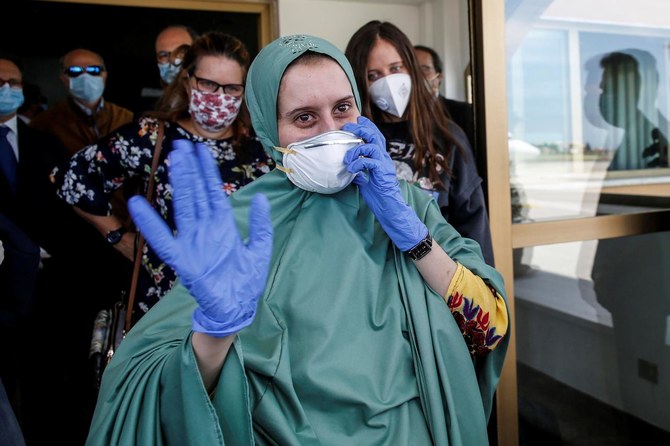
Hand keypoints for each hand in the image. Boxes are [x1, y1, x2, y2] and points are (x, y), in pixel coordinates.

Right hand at [128, 140, 272, 336]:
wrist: (237, 309)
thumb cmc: (245, 281)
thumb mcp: (259, 249)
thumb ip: (260, 225)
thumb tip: (261, 199)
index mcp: (223, 225)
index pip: (213, 192)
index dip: (207, 172)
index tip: (201, 151)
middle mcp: (206, 229)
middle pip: (196, 194)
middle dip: (190, 170)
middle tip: (181, 146)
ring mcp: (193, 242)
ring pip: (184, 207)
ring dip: (179, 185)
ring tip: (173, 162)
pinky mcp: (184, 260)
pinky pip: (164, 240)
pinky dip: (151, 224)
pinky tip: (138, 205)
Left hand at [342, 116, 426, 251]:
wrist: (390, 208)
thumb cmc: (380, 197)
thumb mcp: (366, 183)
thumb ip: (360, 175)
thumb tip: (352, 172)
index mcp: (380, 159)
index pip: (375, 137)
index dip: (367, 127)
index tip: (357, 121)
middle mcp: (384, 158)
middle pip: (375, 136)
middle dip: (361, 129)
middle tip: (348, 127)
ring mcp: (384, 164)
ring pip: (372, 146)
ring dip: (357, 148)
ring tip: (347, 157)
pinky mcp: (382, 172)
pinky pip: (369, 161)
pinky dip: (358, 162)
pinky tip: (351, 168)